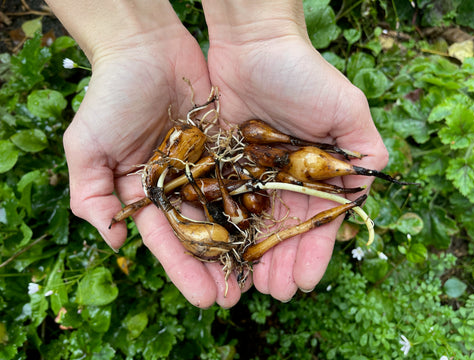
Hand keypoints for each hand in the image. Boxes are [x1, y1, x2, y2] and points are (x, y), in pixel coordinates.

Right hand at [47, 0, 245, 307]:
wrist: (146, 47)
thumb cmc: (112, 95)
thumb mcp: (88, 146)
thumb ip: (92, 194)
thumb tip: (114, 242)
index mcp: (146, 193)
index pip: (167, 240)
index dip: (184, 270)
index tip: (203, 298)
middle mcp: (179, 186)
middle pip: (202, 233)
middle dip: (218, 266)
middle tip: (238, 297)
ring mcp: (206, 168)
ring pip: (228, 212)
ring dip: (243, 244)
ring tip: (263, 274)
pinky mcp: (229, 149)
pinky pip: (246, 179)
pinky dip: (259, 203)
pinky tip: (274, 228)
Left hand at [202, 0, 388, 300]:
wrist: (253, 45)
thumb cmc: (302, 74)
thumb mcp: (347, 109)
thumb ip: (365, 151)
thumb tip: (368, 190)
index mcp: (313, 174)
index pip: (316, 224)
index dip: (313, 254)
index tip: (303, 281)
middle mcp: (282, 180)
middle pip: (282, 231)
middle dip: (280, 263)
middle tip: (274, 292)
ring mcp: (250, 175)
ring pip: (250, 225)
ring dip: (250, 256)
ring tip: (247, 287)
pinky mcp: (220, 165)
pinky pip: (220, 203)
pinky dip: (221, 230)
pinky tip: (219, 255)